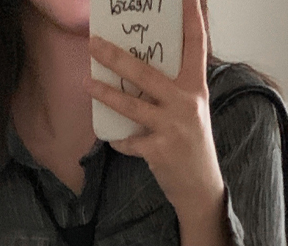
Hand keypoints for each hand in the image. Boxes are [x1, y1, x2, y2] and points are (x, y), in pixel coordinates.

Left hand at [83, 0, 224, 218]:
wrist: (200, 187)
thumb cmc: (192, 145)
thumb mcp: (192, 112)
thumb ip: (173, 91)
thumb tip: (138, 73)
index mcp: (196, 88)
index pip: (196, 45)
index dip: (191, 16)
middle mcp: (186, 103)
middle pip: (146, 73)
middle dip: (116, 57)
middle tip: (94, 43)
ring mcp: (173, 127)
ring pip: (131, 105)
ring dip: (105, 93)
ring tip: (86, 83)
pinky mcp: (159, 150)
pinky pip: (128, 141)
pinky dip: (119, 140)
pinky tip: (115, 139)